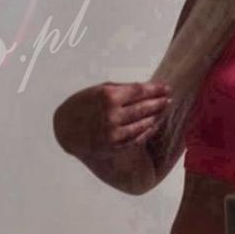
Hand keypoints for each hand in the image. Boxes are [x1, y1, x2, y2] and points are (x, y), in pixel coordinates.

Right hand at [53, 81, 172, 156]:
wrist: (66, 129)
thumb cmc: (83, 105)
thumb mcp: (98, 90)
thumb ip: (121, 89)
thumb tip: (146, 89)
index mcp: (108, 96)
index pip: (139, 91)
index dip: (155, 89)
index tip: (166, 88)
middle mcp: (112, 115)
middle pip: (144, 107)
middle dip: (159, 103)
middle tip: (168, 99)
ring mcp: (114, 132)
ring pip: (143, 124)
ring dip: (156, 117)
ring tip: (163, 110)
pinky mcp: (115, 145)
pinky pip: (137, 138)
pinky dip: (148, 131)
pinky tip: (154, 124)